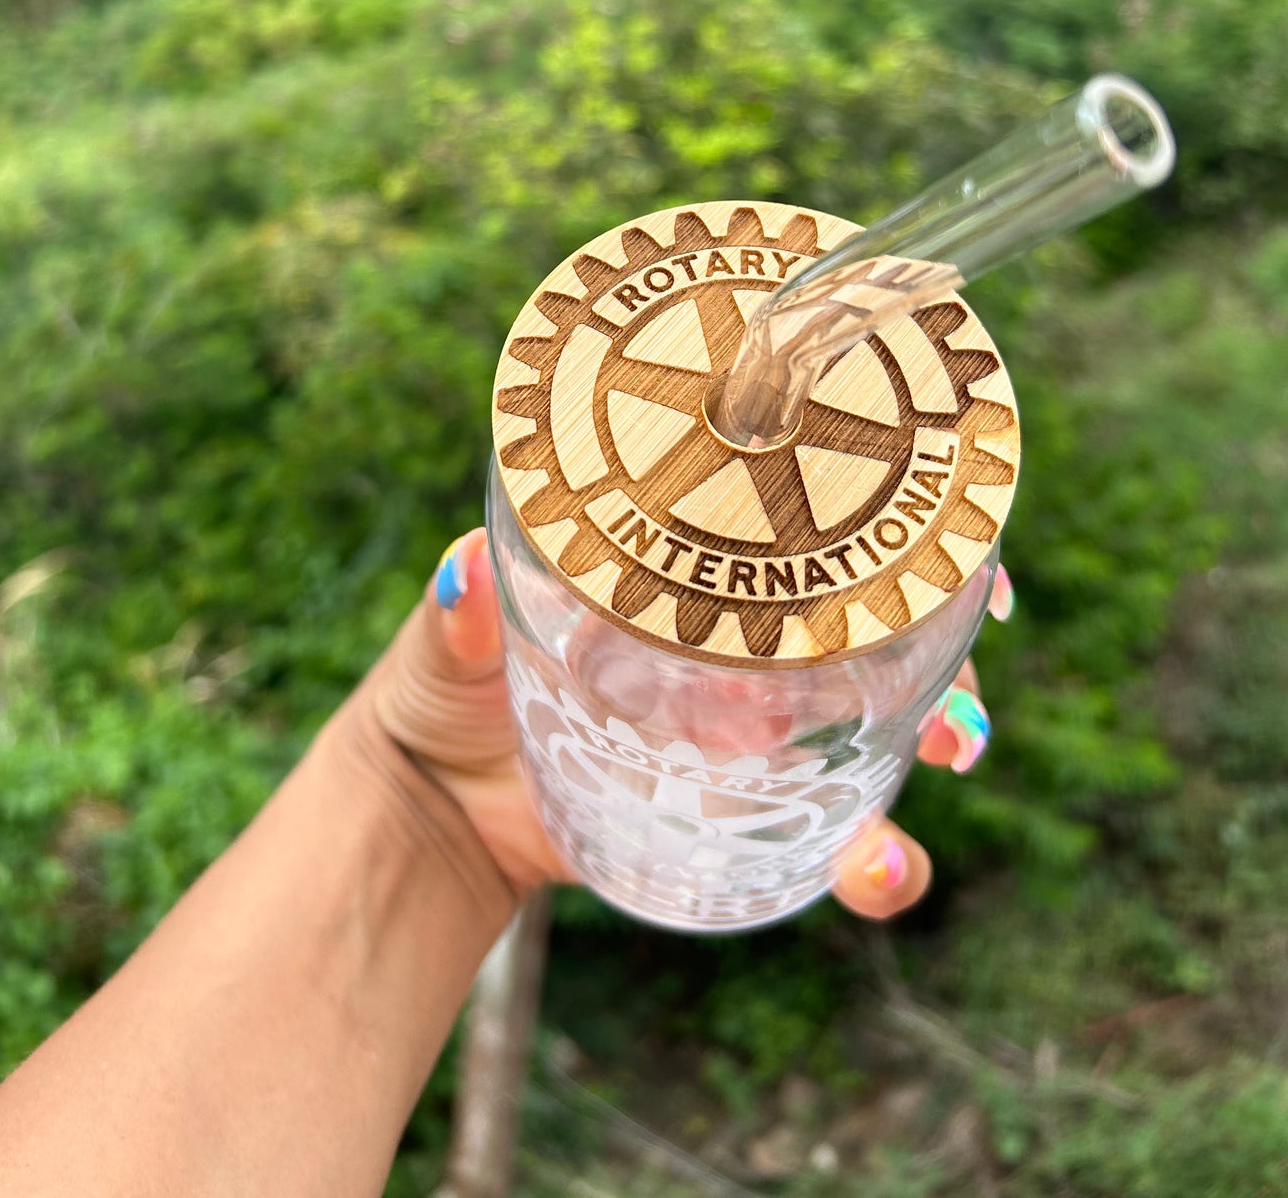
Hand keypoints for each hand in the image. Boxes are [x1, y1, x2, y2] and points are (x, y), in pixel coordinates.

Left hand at [367, 528, 1006, 917]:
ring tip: (952, 750)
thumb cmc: (444, 691)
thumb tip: (462, 572)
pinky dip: (874, 858)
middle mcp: (737, 640)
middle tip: (953, 653)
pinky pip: (830, 837)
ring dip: (937, 730)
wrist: (433, 813)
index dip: (888, 514)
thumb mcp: (451, 644)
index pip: (802, 522)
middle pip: (871, 619)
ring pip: (877, 722)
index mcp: (684, 571)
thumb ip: (460, 616)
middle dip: (941, 631)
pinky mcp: (742, 817)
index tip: (948, 519)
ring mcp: (750, 729)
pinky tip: (878, 871)